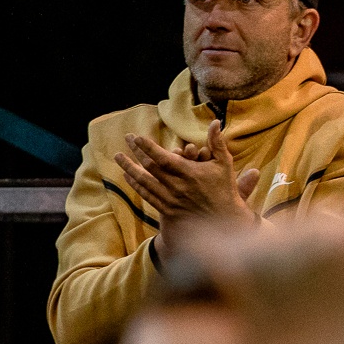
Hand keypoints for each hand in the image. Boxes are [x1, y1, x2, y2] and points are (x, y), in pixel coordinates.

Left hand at [117, 120, 257, 227]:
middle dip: (136, 151)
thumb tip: (215, 122)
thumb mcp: (224, 164)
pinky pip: (147, 195)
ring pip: (144, 181)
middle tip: (127, 138)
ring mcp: (170, 198)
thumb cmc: (225, 189)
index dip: (148, 147)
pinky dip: (135, 185)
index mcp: (190, 173)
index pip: (163, 158)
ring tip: (118, 156)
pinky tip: (128, 176)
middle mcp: (177, 186)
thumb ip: (217, 142)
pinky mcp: (167, 209)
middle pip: (149, 167)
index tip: (137, 137)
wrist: (222, 221)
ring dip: (129, 167)